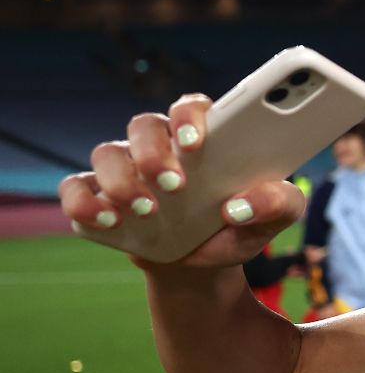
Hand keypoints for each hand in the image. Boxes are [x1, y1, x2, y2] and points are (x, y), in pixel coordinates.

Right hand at [60, 95, 307, 270]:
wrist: (206, 266)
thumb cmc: (239, 227)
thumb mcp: (272, 219)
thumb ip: (280, 204)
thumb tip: (243, 205)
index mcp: (205, 140)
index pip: (191, 107)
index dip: (189, 116)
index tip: (196, 142)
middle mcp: (160, 147)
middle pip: (144, 125)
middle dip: (153, 152)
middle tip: (174, 185)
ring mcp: (125, 171)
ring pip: (108, 154)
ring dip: (122, 181)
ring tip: (147, 211)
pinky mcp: (99, 198)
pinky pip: (76, 190)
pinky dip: (84, 203)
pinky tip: (107, 220)